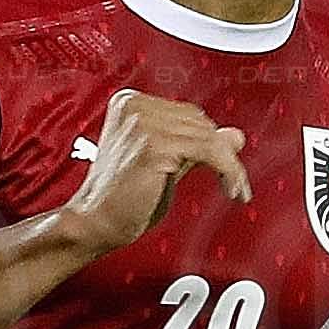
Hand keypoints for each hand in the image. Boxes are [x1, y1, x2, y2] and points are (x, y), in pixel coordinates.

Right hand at [54, 89, 247, 258]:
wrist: (92, 224)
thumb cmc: (118, 200)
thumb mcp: (164, 165)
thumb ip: (195, 146)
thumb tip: (235, 135)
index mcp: (131, 103)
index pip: (187, 114)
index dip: (209, 140)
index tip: (225, 164)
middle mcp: (135, 107)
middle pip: (200, 122)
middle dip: (220, 152)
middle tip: (232, 181)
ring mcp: (143, 123)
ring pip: (209, 137)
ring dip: (230, 166)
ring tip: (235, 189)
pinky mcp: (155, 145)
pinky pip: (210, 152)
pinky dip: (229, 171)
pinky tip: (233, 189)